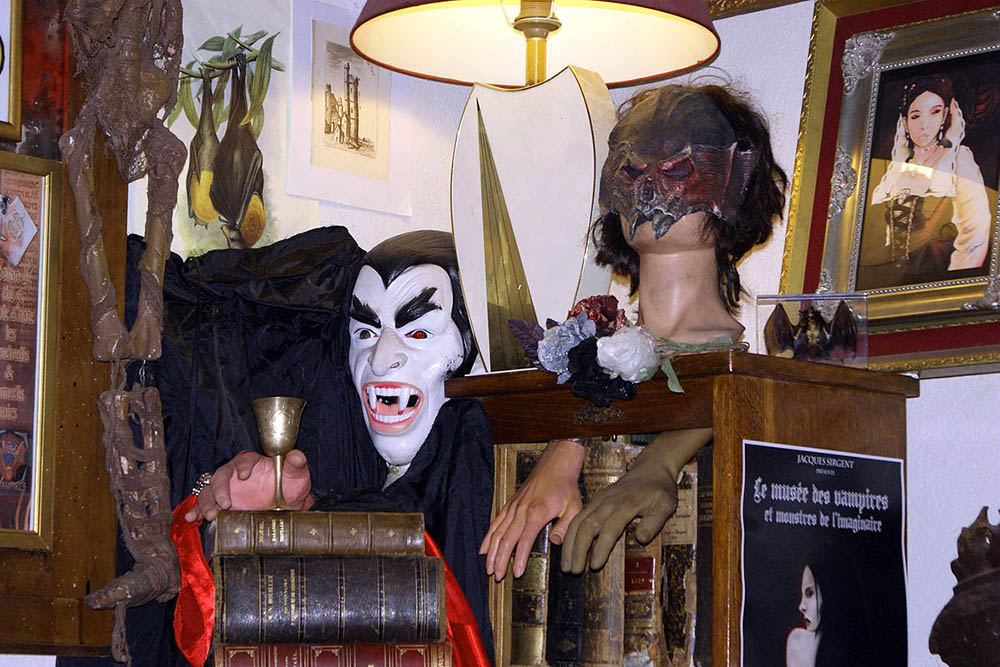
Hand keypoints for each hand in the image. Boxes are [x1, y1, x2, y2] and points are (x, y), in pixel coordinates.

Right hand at [183, 449, 313, 521]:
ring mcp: (225, 491)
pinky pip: (203, 506)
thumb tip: (297, 456)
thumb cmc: (289, 485)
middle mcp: (234, 475)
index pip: (243, 460)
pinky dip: (195, 511)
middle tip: (225, 504)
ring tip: (211, 515)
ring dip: (207, 503)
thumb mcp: (296, 475)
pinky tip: (190, 518)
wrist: (286, 506)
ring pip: (209, 492)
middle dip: (220, 489)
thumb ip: (296, 464)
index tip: (244, 476)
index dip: (241, 466)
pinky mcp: (220, 506)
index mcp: (251, 463)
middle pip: (221, 476)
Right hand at [479, 439, 585, 580]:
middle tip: (498, 576)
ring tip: (488, 568)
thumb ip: (565, 526)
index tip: (516, 573)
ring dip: (491, 552)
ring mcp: (513, 507)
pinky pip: (495, 522)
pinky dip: (488, 536)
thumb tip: (555, 542)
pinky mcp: (510, 504)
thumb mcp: (574, 507)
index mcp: (537, 513)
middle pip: (506, 540)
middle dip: (500, 560)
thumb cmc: (566, 486)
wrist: (556, 464)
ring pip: (497, 532)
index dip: (518, 559)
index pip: (524, 541)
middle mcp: (521, 510)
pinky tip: (483, 549)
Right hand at [561, 427, 710, 573]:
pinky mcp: (595, 501)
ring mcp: (599, 500)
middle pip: (586, 526)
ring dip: (569, 544)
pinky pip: (578, 517)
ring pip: (577, 522)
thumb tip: (641, 539)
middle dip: (577, 550)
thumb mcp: (666, 505)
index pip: (610, 529)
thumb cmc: (659, 490)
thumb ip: (654, 522)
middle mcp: (607, 502)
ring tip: (566, 565)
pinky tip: (568, 549)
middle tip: (573, 571)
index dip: (601, 548)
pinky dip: (570, 534)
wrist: (650, 469)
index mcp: (625, 504)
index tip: (594, 566)